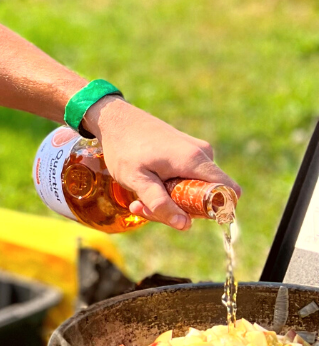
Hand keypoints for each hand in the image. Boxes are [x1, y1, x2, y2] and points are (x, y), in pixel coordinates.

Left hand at [83, 96, 241, 230]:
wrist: (114, 119)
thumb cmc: (124, 148)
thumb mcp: (137, 180)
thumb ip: (160, 203)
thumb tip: (185, 225)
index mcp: (195, 160)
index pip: (229, 191)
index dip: (215, 210)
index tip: (184, 215)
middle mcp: (202, 154)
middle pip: (206, 196)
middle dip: (178, 210)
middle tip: (145, 209)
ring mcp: (196, 151)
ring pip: (194, 190)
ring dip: (169, 201)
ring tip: (138, 200)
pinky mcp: (187, 152)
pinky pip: (187, 179)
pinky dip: (168, 189)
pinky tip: (144, 188)